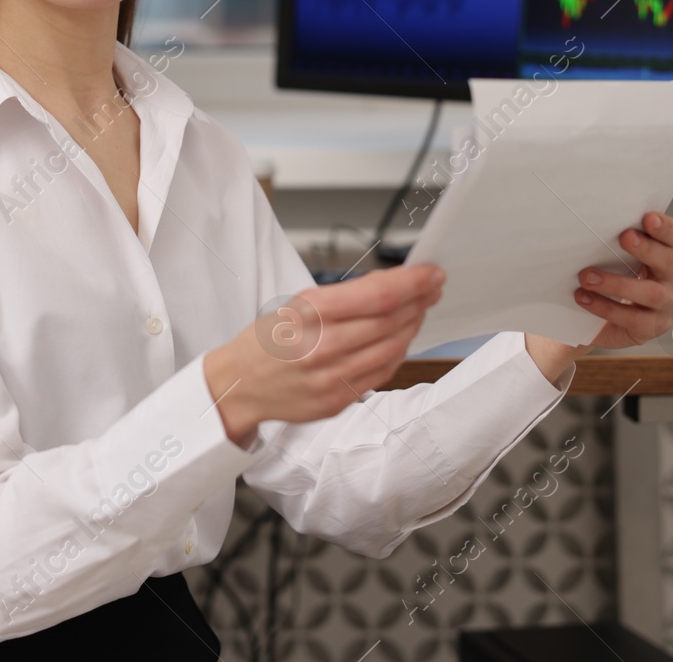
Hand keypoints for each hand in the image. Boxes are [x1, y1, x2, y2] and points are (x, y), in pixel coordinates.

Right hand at [203, 264, 446, 448]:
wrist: (240, 384)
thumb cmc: (267, 340)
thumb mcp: (297, 303)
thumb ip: (345, 296)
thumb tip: (392, 283)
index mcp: (309, 314)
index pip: (377, 296)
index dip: (412, 283)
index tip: (431, 273)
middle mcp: (322, 347)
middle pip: (390, 320)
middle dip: (419, 300)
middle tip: (432, 286)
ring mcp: (332, 378)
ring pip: (393, 347)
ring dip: (413, 324)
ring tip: (419, 308)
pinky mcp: (338, 400)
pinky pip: (383, 372)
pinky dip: (399, 351)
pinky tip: (402, 336)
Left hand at [571, 211, 672, 350]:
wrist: (585, 319)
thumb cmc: (598, 280)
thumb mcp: (602, 259)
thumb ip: (604, 244)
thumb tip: (579, 226)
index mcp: (660, 255)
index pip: (672, 238)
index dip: (665, 227)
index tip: (648, 217)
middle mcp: (668, 279)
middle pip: (667, 262)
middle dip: (647, 248)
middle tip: (625, 237)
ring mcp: (663, 306)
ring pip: (652, 293)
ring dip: (618, 283)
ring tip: (586, 277)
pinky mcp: (650, 327)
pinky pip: (634, 319)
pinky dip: (606, 307)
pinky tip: (584, 298)